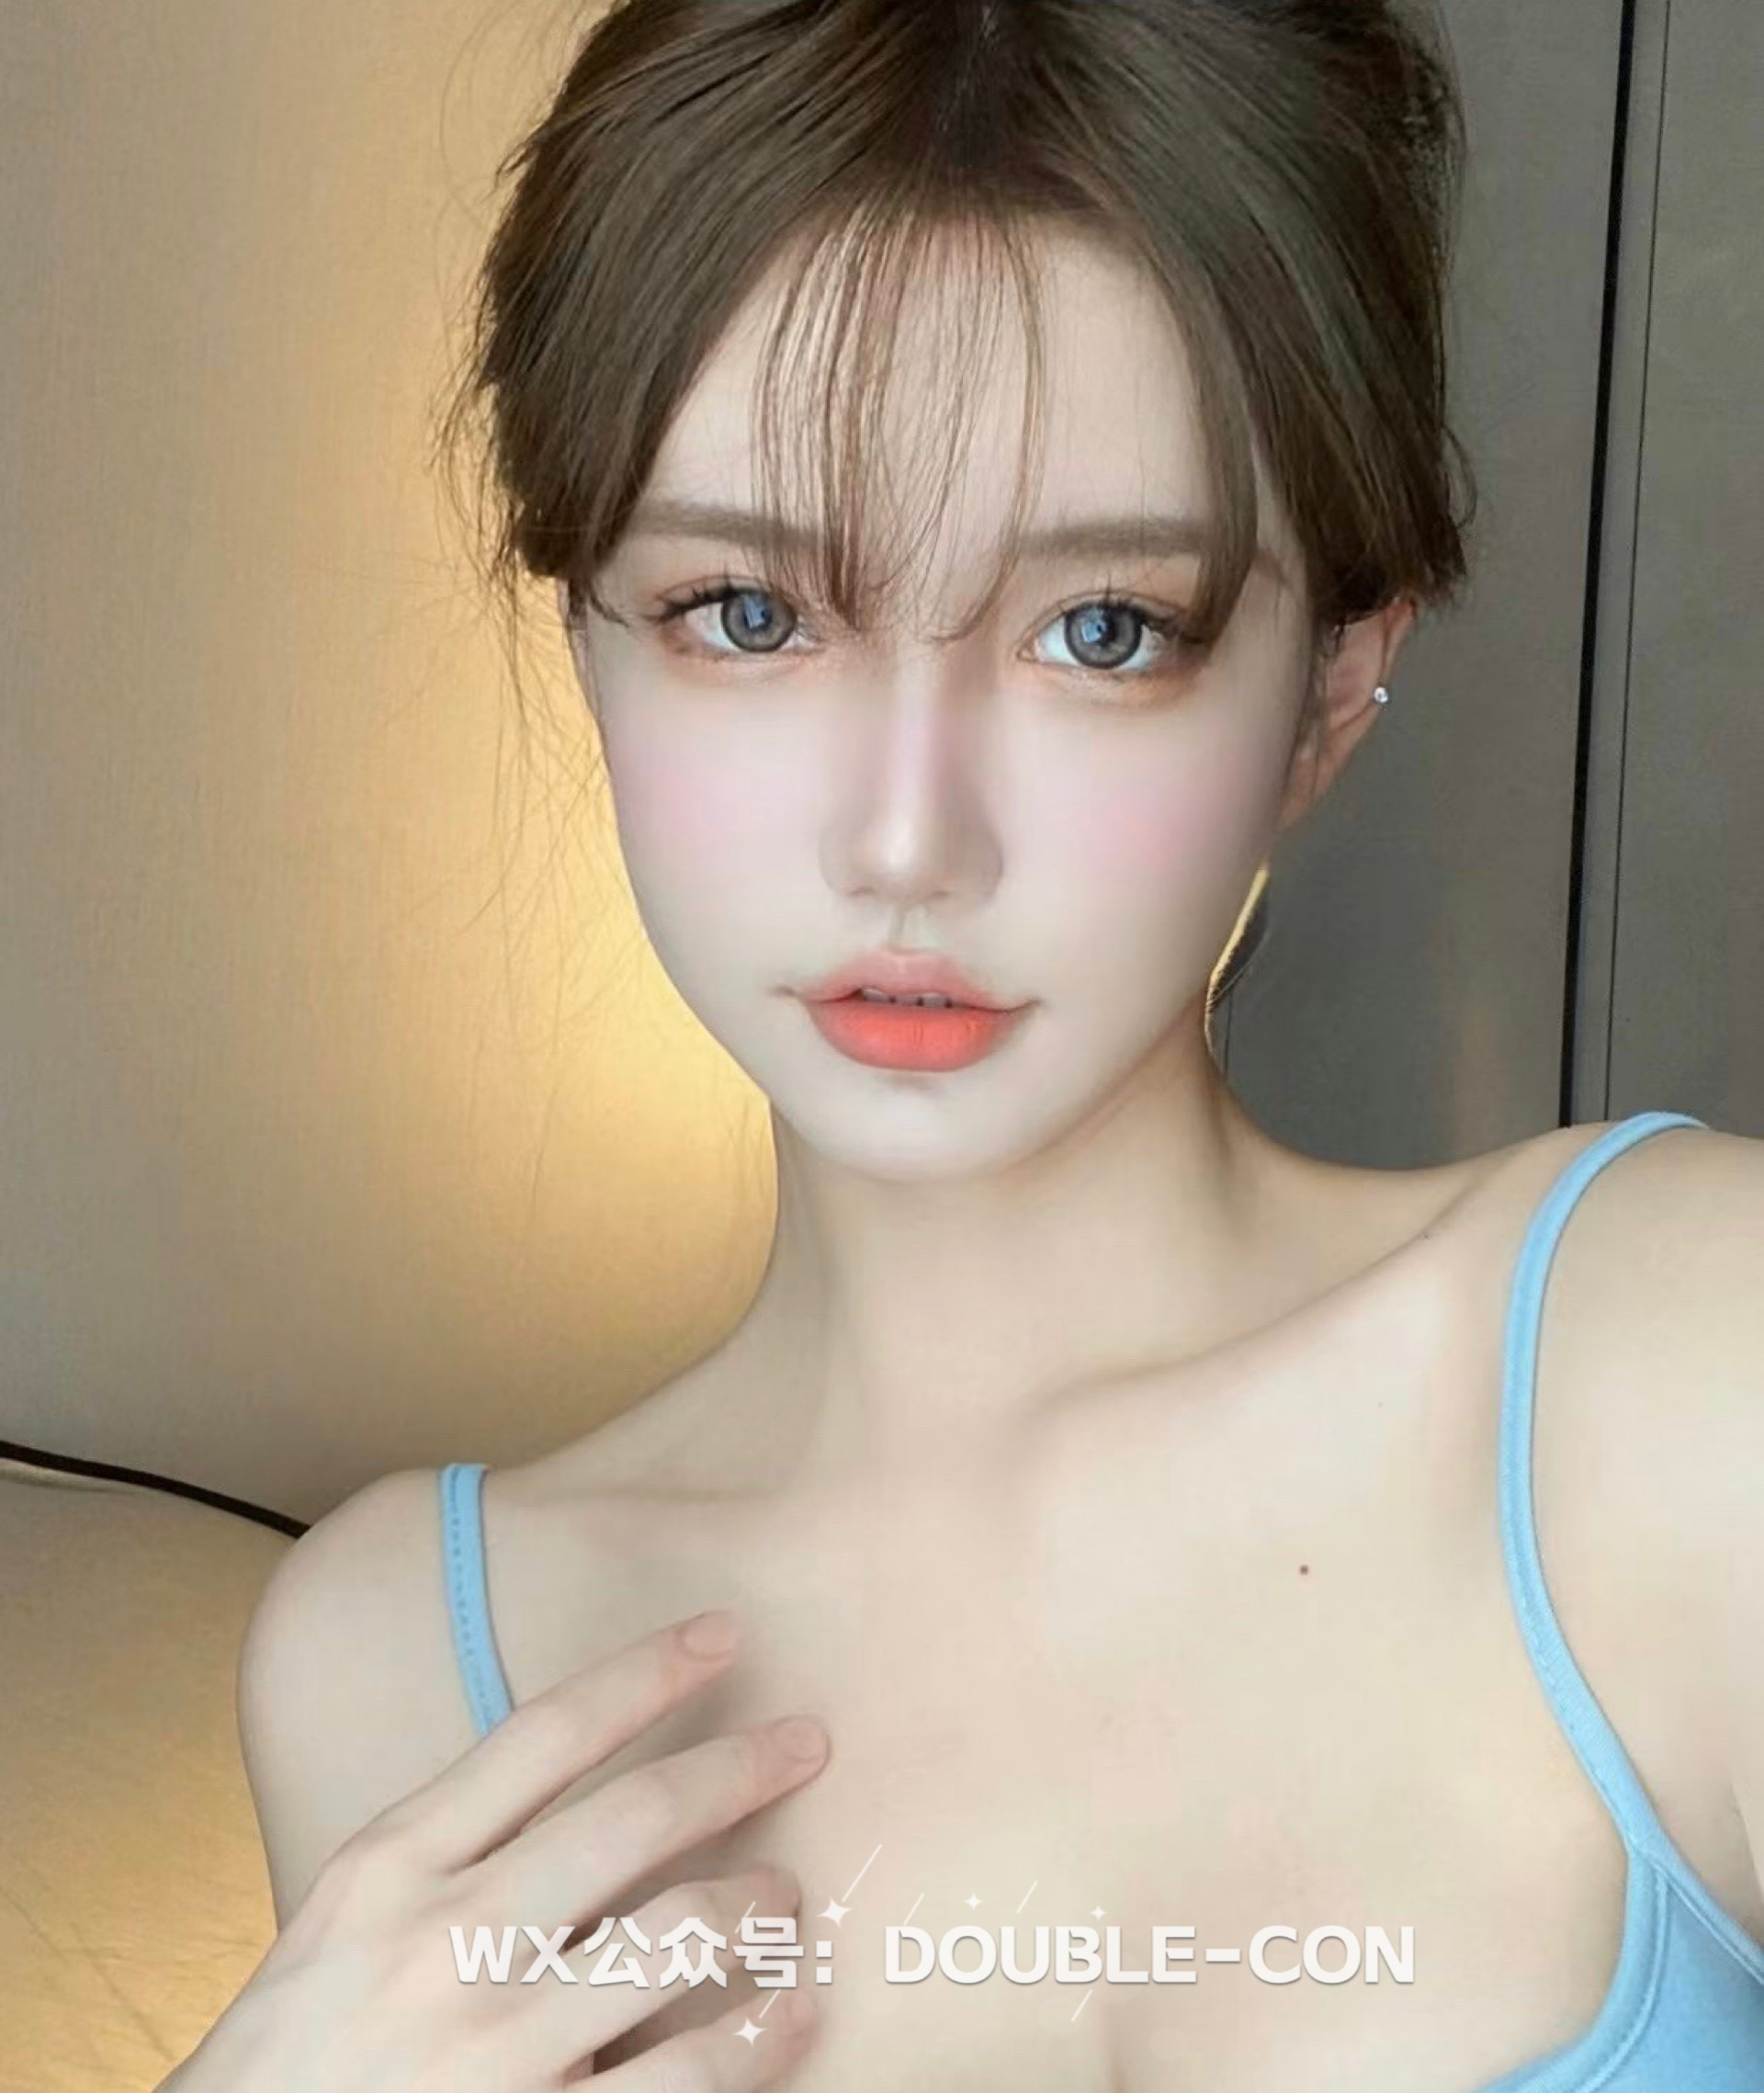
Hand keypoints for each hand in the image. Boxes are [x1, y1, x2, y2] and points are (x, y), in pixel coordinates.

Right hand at [160, 1609, 827, 2090]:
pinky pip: (685, 2073)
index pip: (544, 1735)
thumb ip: (450, 1855)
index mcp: (393, 1866)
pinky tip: (796, 2007)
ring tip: (786, 1890)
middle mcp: (448, 1941)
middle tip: (807, 1741)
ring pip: (675, 1936)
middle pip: (632, 1818)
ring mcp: (496, 2044)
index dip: (646, 1674)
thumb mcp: (348, 1920)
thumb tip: (589, 1796)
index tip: (720, 1635)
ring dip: (753, 1901)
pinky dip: (758, 2034)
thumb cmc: (296, 2053)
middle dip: (736, 1767)